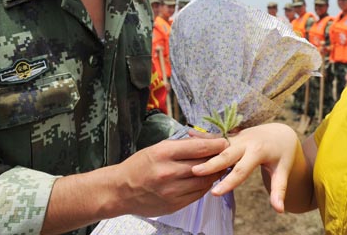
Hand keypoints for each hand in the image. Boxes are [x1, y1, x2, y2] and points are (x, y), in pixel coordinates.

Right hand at [111, 137, 228, 216]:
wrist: (120, 190)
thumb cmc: (139, 165)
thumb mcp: (157, 148)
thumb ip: (181, 146)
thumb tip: (206, 142)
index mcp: (163, 153)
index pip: (199, 147)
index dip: (216, 144)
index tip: (225, 142)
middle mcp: (168, 172)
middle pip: (204, 164)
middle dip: (219, 159)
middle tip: (226, 154)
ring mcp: (171, 191)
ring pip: (204, 181)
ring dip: (214, 174)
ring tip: (219, 167)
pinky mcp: (173, 205)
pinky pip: (198, 194)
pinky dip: (205, 186)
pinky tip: (206, 180)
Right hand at [191, 123, 299, 212]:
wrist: (280, 133)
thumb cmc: (282, 154)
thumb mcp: (283, 170)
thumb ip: (279, 190)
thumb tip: (280, 210)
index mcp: (258, 151)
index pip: (241, 170)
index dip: (228, 182)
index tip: (215, 193)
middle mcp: (245, 142)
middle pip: (225, 155)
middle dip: (210, 164)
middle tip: (194, 172)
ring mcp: (237, 137)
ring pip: (217, 144)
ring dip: (202, 150)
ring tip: (185, 157)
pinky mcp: (231, 135)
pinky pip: (215, 137)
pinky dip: (202, 137)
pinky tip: (187, 135)